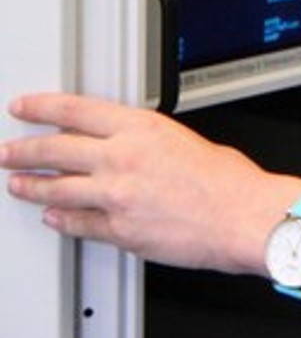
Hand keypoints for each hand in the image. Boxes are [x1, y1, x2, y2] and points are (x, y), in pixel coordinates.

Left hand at [1, 93, 299, 272]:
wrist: (239, 215)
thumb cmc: (224, 180)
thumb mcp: (181, 138)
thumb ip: (146, 142)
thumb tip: (130, 146)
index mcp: (140, 127)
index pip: (75, 111)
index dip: (41, 108)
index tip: (23, 107)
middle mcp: (122, 158)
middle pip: (56, 150)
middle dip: (24, 150)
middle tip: (7, 150)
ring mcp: (116, 196)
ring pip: (58, 188)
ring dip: (31, 186)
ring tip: (17, 184)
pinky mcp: (118, 230)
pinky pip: (78, 223)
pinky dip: (60, 219)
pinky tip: (51, 216)